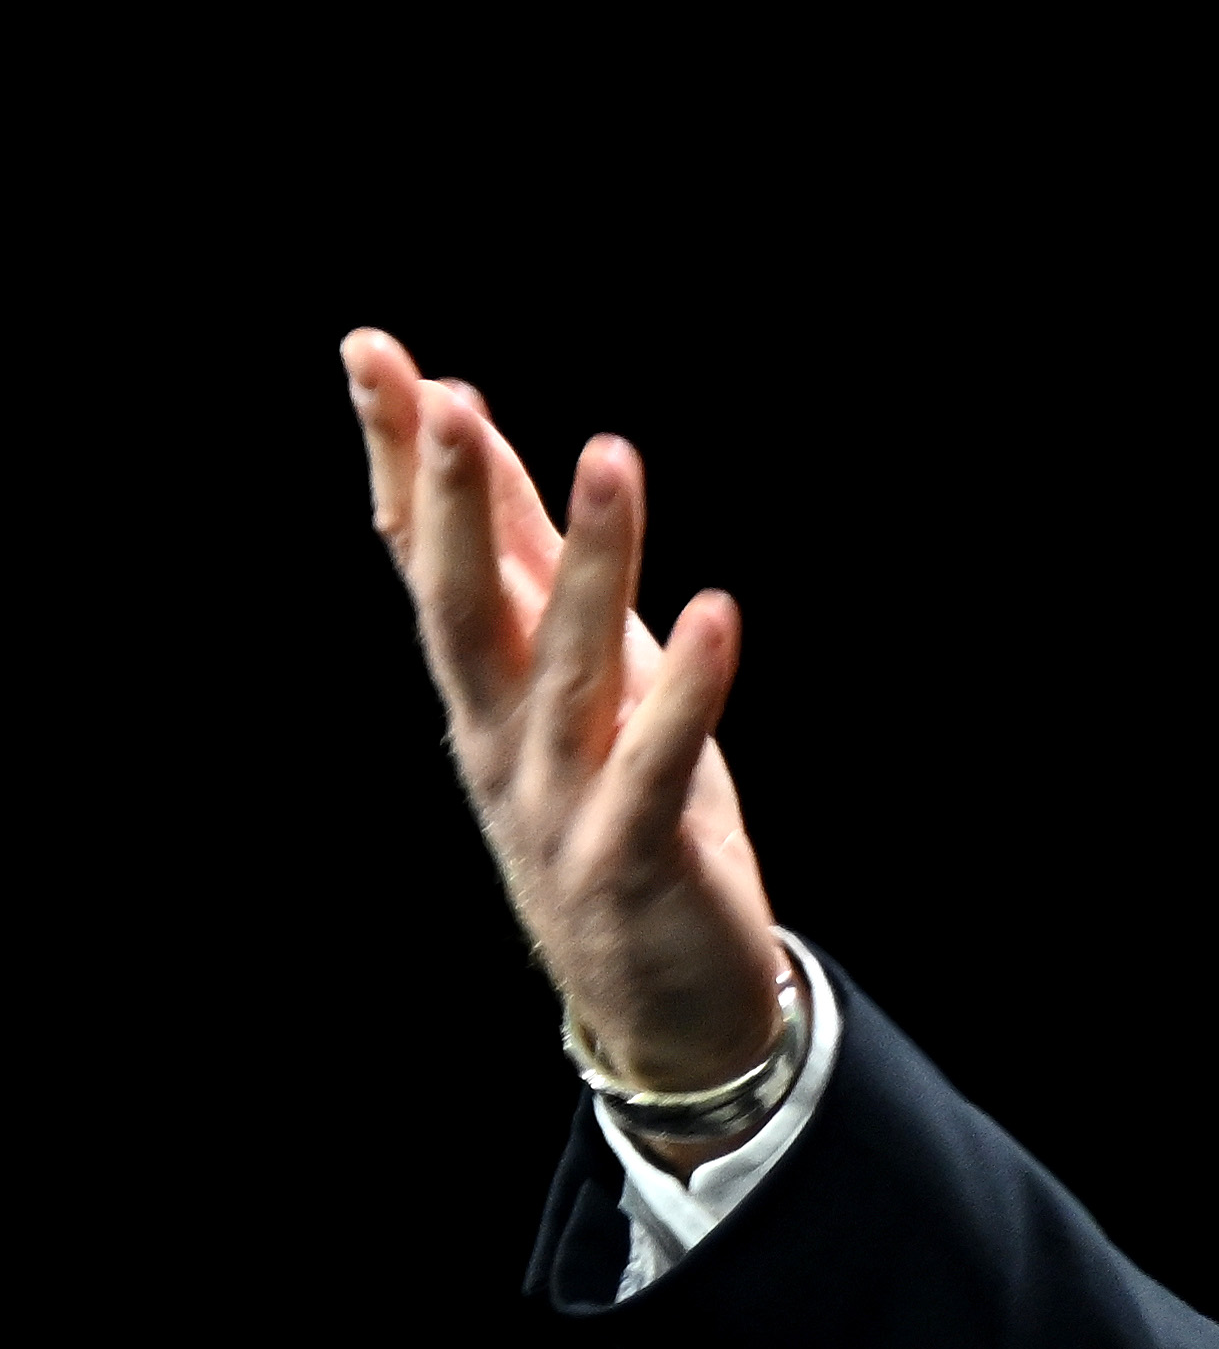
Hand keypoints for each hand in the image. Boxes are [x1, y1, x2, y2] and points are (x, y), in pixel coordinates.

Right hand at [345, 330, 783, 1154]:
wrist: (658, 998)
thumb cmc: (613, 811)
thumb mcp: (565, 679)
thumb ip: (521, 574)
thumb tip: (476, 447)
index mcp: (484, 688)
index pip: (428, 555)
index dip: (397, 457)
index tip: (372, 350)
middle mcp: (502, 735)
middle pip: (462, 603)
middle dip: (450, 501)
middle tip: (443, 394)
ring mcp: (560, 797)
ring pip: (565, 666)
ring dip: (584, 560)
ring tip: (608, 456)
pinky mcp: (633, 854)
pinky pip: (657, 761)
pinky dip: (686, 689)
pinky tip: (715, 609)